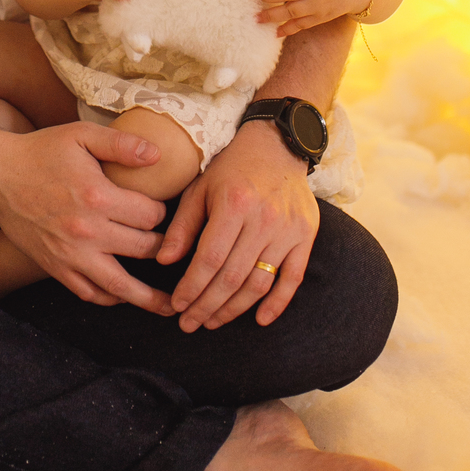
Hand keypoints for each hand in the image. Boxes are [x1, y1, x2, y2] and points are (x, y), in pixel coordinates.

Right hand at [0, 121, 174, 313]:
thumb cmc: (40, 151)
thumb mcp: (81, 135)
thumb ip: (121, 144)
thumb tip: (158, 155)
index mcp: (98, 197)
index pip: (150, 216)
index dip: (162, 211)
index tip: (159, 207)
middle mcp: (88, 231)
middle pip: (143, 249)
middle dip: (162, 246)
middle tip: (172, 245)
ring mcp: (71, 255)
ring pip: (120, 285)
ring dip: (149, 298)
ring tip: (172, 307)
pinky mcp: (56, 267)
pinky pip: (89, 293)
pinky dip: (110, 298)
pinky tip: (123, 295)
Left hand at [155, 122, 319, 328]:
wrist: (278, 146)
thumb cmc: (232, 169)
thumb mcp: (200, 188)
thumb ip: (182, 225)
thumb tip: (163, 261)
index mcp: (234, 203)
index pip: (209, 259)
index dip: (191, 287)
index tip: (177, 306)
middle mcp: (264, 219)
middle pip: (232, 276)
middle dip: (207, 305)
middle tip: (189, 324)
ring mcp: (288, 230)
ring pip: (259, 282)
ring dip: (234, 309)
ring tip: (213, 321)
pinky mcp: (306, 236)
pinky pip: (293, 278)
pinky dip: (277, 304)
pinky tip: (259, 320)